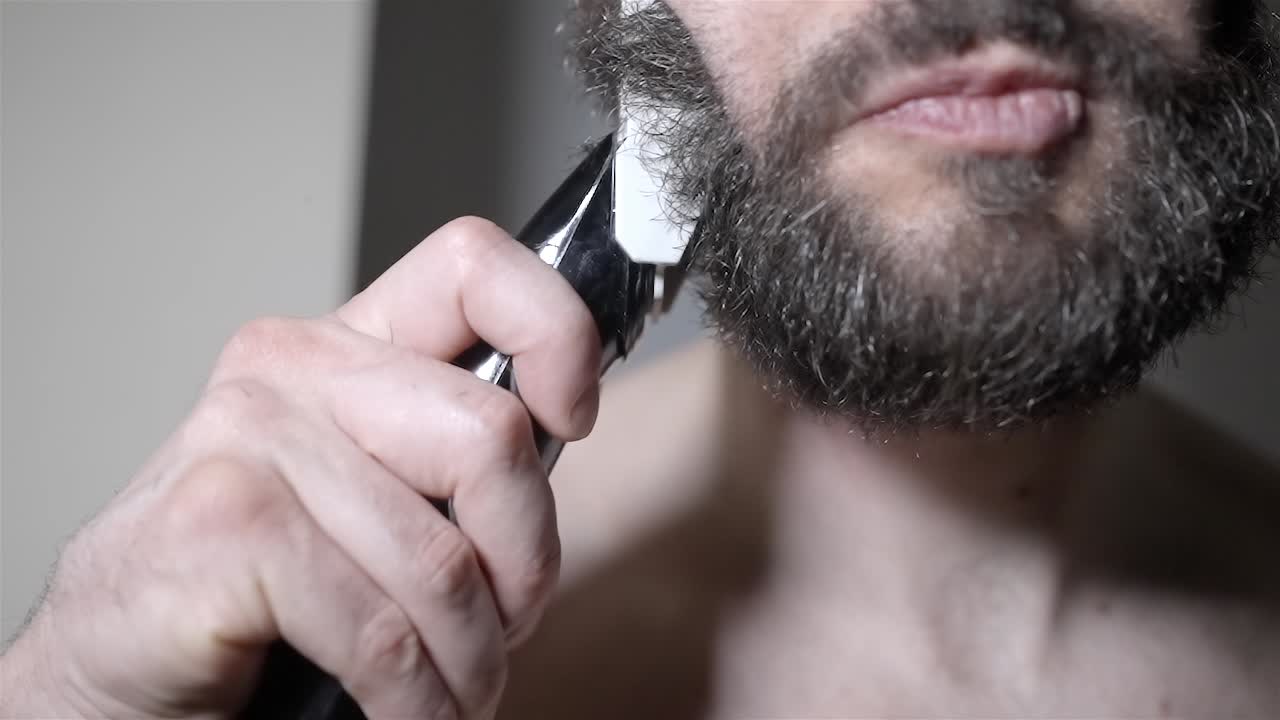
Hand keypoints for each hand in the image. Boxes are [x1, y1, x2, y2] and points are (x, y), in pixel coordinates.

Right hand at [0, 217, 601, 718]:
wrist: (114, 660)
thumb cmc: (251, 582)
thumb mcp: (364, 491)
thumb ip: (446, 452)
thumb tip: (564, 431)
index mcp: (344, 346)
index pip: (473, 268)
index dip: (556, 331)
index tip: (573, 416)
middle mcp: (291, 370)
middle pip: (490, 434)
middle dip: (527, 559)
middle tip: (509, 621)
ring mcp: (249, 438)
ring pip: (443, 558)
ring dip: (471, 658)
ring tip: (456, 688)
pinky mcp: (223, 523)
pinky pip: (380, 629)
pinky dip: (414, 698)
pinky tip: (404, 711)